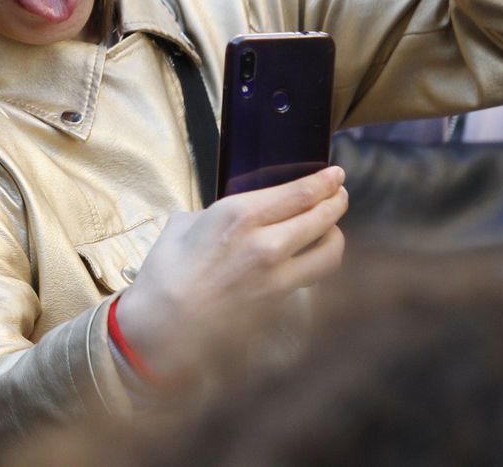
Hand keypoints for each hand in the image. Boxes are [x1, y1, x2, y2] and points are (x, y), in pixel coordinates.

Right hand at [115, 166, 347, 377]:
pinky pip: (311, 276)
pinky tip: (308, 257)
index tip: (336, 175)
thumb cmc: (164, 274)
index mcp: (238, 215)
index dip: (324, 182)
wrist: (162, 327)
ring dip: (334, 235)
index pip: (299, 194)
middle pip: (321, 218)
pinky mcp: (280, 303)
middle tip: (339, 193)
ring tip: (330, 227)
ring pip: (328, 252)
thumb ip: (216, 215)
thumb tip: (233, 219)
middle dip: (335, 202)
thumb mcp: (182, 225)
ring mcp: (277, 278)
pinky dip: (317, 262)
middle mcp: (265, 244)